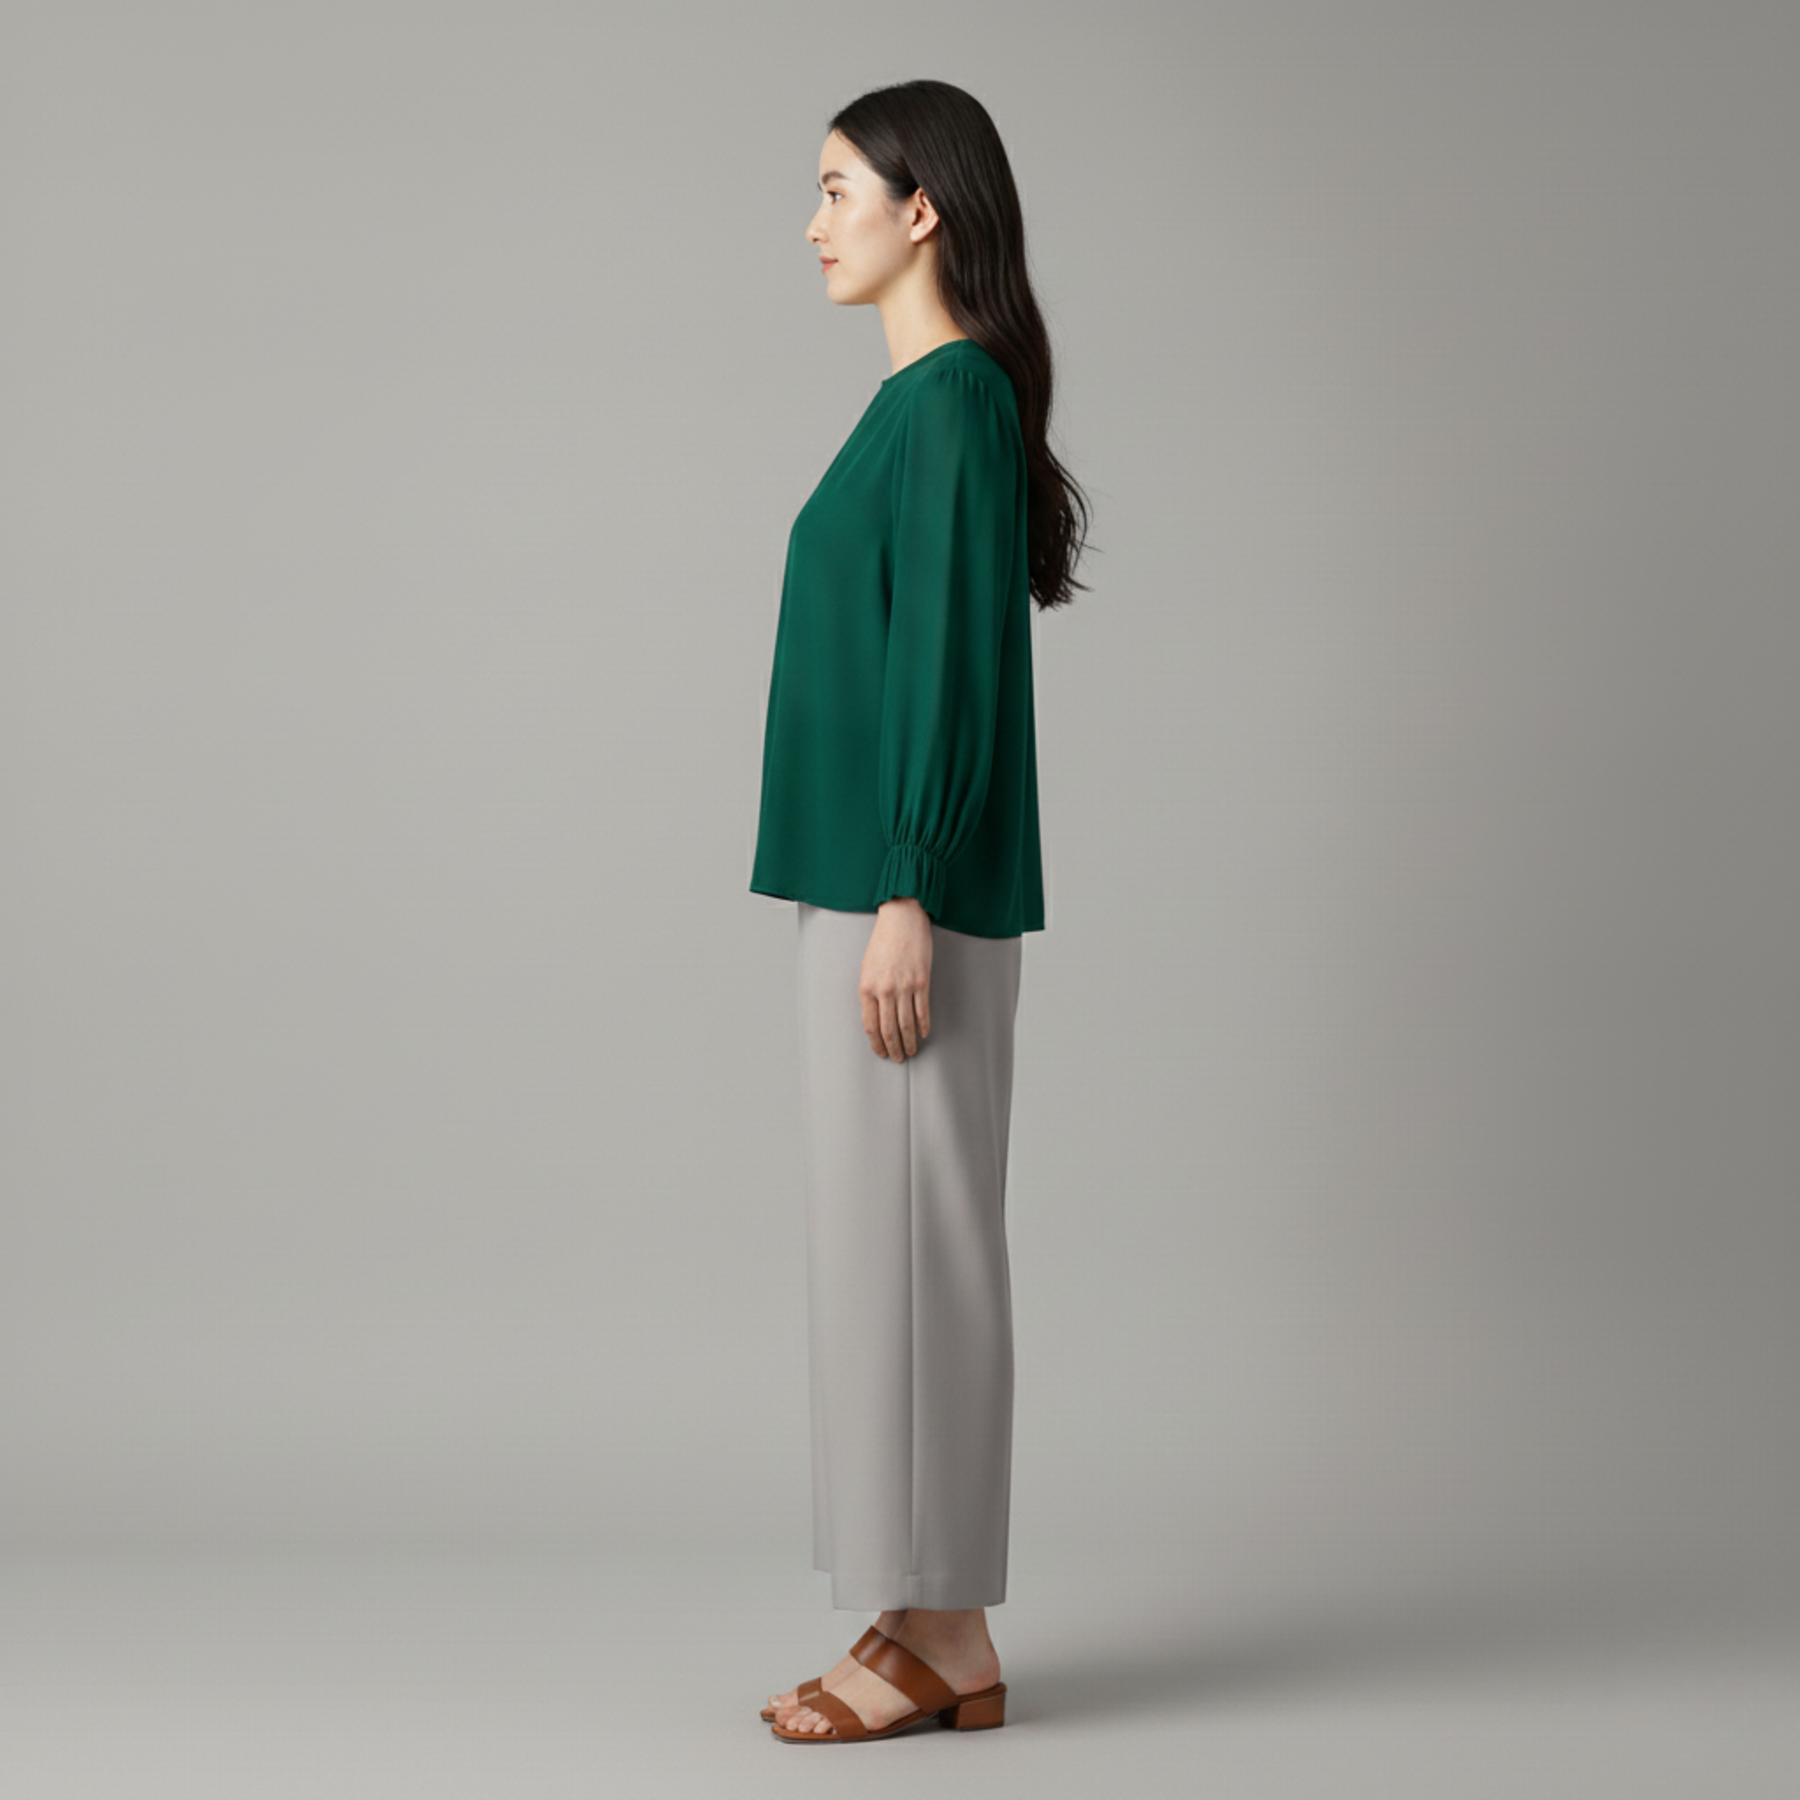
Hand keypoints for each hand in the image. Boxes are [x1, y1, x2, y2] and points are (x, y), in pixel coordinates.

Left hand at [860, 898, 932, 1059]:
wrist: (901, 920)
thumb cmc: (883, 942)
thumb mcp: (867, 968)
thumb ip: (870, 992)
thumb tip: (876, 1016)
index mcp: (866, 988)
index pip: (870, 1025)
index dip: (877, 1043)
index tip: (882, 1053)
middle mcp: (884, 990)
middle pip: (888, 1029)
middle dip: (893, 1048)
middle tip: (899, 1058)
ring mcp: (903, 986)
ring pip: (906, 1024)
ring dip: (909, 1041)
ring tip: (912, 1051)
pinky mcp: (921, 981)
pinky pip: (922, 1010)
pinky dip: (923, 1025)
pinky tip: (923, 1033)